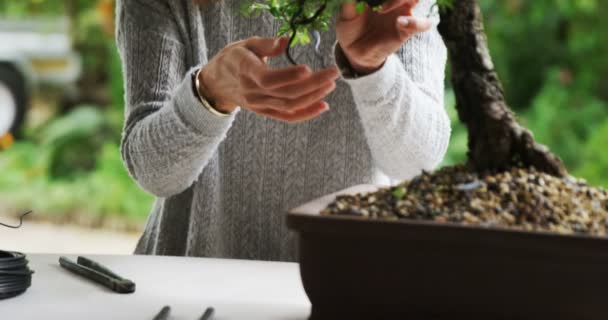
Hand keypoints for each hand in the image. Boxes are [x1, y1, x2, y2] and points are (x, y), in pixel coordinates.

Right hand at [199, 36, 339, 122]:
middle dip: (312, 84)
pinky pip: (287, 117)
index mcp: (245, 71)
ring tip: (330, 85)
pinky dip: (306, 113)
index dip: (288, 76)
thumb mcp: (244, 44)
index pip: (268, 79)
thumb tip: (286, 40)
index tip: (308, 68)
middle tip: (333, 72)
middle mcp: (252, 92)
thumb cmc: (233, 59)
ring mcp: (259, 105)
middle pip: (285, 93)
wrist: (217, 84)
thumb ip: (266, 44)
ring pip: (289, 106)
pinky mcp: (265, 113)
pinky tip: (323, 105)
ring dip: (313, 97)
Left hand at [336, 0, 431, 74]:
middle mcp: (396, 1)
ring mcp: (403, 14)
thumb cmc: (350, 28)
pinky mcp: (407, 30)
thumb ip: (351, 2)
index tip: (371, 0)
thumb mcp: (346, 13)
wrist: (353, 52)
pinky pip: (423, 24)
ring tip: (381, 10)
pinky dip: (415, 22)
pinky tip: (399, 23)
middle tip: (377, 4)